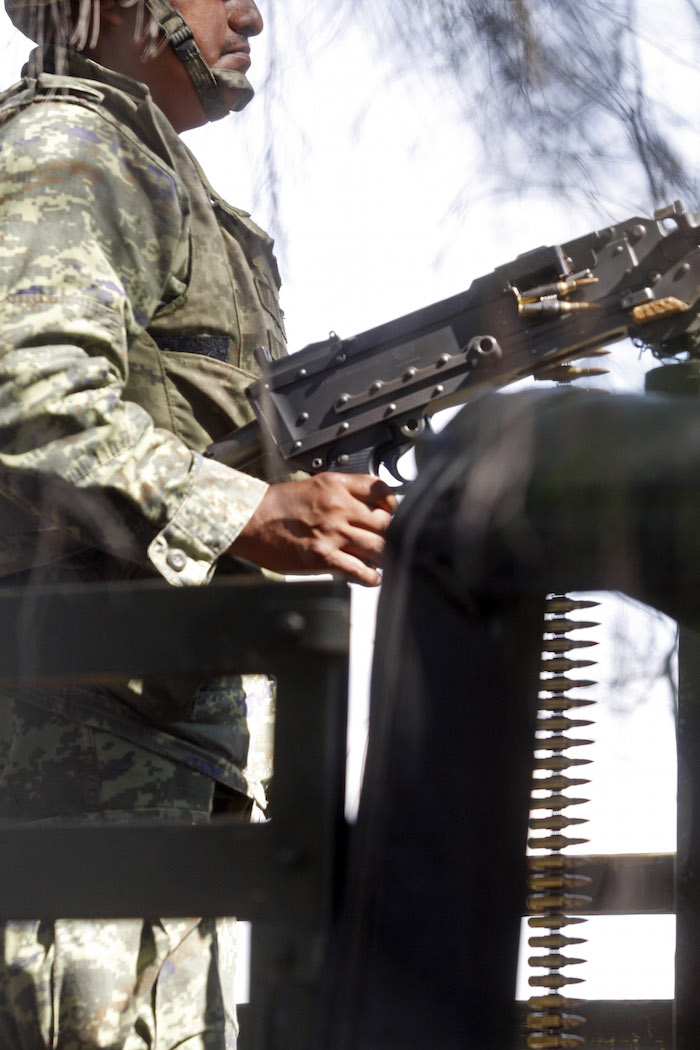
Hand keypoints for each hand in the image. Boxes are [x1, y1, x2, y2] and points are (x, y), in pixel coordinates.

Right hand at [229, 473, 397, 585]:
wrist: (248, 520)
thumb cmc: (276, 505)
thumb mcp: (313, 485)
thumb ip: (342, 493)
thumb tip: (368, 508)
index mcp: (336, 486)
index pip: (382, 491)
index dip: (392, 505)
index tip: (391, 513)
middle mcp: (338, 507)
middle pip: (386, 522)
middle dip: (391, 533)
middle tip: (388, 541)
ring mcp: (332, 533)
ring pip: (379, 547)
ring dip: (384, 557)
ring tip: (380, 561)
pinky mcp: (323, 557)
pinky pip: (360, 570)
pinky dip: (372, 577)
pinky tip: (371, 577)